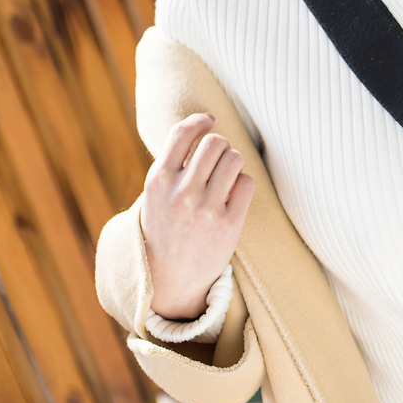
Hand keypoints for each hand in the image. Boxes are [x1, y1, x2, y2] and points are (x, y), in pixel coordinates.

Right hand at [140, 113, 254, 319]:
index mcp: (158, 180)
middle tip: (218, 162)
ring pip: (234, 158)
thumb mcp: (155, 196)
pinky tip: (232, 198)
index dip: (201, 121)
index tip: (209, 121)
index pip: (183, 133)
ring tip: (225, 180)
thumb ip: (172, 166)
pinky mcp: (227, 224)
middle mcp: (180, 192)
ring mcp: (204, 208)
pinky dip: (243, 185)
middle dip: (221, 147)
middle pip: (215, 142)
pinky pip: (246, 183)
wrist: (169, 280)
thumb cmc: (164, 230)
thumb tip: (199, 127)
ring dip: (234, 164)